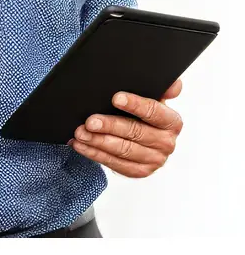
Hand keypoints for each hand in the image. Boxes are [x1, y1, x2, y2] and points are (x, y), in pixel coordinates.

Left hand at [67, 78, 182, 177]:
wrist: (142, 135)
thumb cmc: (144, 112)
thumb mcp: (153, 97)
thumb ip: (162, 89)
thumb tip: (174, 83)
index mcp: (172, 122)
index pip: (154, 112)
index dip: (135, 105)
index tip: (115, 98)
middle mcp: (166, 143)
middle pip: (135, 133)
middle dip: (110, 126)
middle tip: (90, 121)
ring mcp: (154, 160)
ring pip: (123, 150)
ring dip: (98, 142)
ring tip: (81, 133)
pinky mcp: (140, 171)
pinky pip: (115, 164)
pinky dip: (95, 154)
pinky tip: (81, 145)